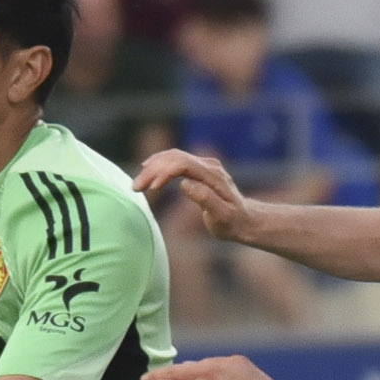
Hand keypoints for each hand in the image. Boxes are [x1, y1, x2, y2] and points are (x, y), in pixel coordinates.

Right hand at [133, 148, 259, 243]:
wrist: (245, 219)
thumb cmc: (233, 223)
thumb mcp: (222, 217)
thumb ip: (205, 199)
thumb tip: (184, 184)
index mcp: (213, 176)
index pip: (183, 164)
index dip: (164, 172)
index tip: (151, 188)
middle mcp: (208, 165)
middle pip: (174, 158)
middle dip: (152, 170)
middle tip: (135, 187)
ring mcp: (204, 165)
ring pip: (172, 157)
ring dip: (152, 167)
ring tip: (137, 184)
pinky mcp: (199, 168)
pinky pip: (175, 160)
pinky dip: (159, 165)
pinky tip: (147, 170)